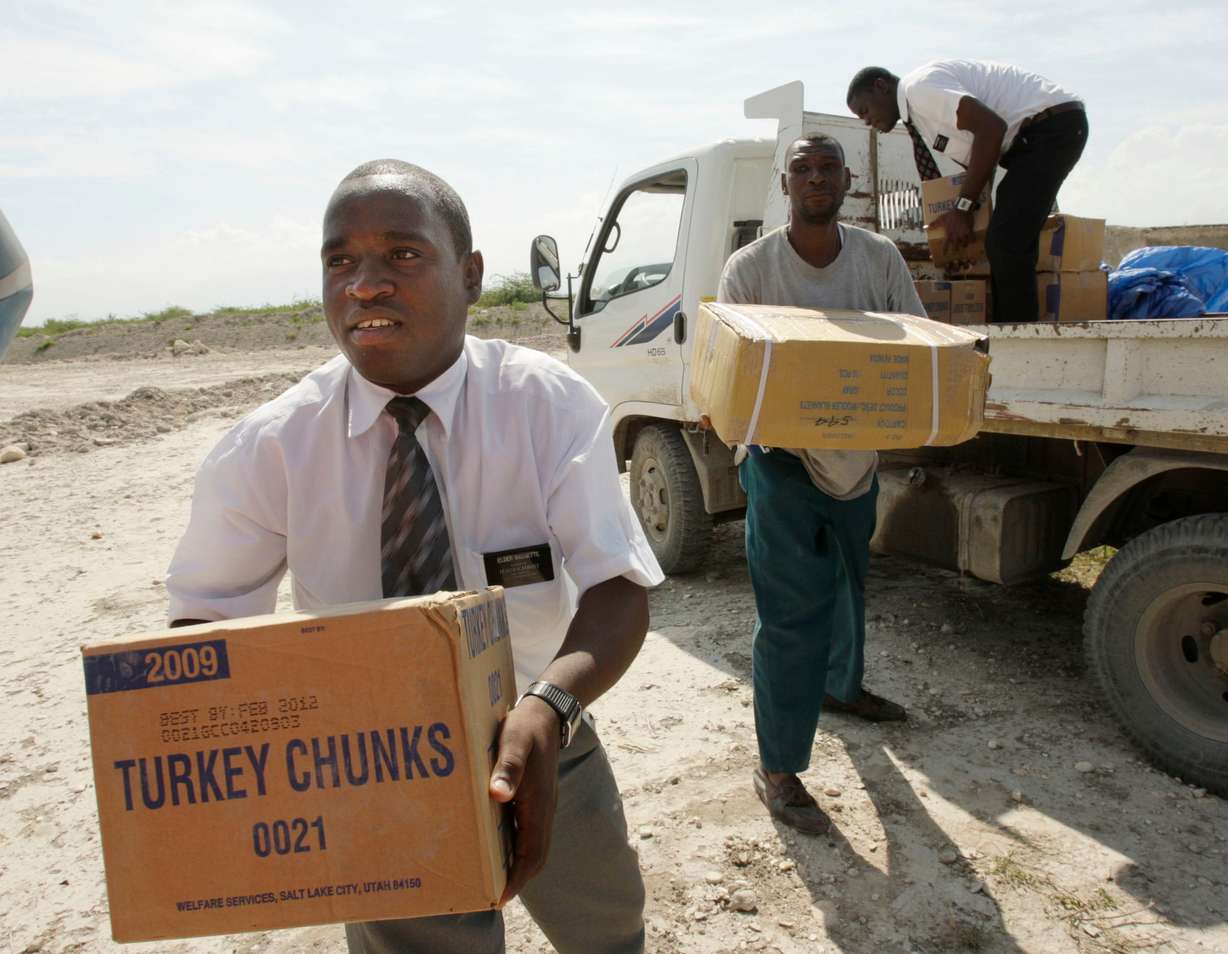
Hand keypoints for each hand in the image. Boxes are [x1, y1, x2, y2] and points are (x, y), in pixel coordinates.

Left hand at [489, 695, 560, 905]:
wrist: (547, 712)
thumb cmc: (526, 727)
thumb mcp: (514, 742)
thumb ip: (507, 767)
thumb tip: (499, 794)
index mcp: (538, 805)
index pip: (531, 854)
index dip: (516, 878)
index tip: (499, 898)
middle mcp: (544, 811)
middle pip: (535, 857)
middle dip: (516, 879)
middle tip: (491, 896)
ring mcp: (543, 806)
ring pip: (534, 846)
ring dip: (517, 865)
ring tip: (493, 879)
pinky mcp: (538, 799)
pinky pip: (530, 833)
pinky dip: (517, 848)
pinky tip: (498, 847)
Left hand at [937, 208, 974, 254]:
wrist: (962, 209)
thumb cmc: (951, 214)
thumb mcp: (941, 219)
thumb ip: (934, 224)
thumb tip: (925, 228)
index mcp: (949, 233)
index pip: (946, 244)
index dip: (945, 250)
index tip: (944, 254)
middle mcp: (956, 235)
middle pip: (956, 246)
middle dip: (955, 249)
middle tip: (955, 251)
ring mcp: (963, 233)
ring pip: (964, 244)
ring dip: (964, 245)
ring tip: (963, 246)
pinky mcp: (970, 230)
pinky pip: (972, 238)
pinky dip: (972, 240)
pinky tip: (972, 241)